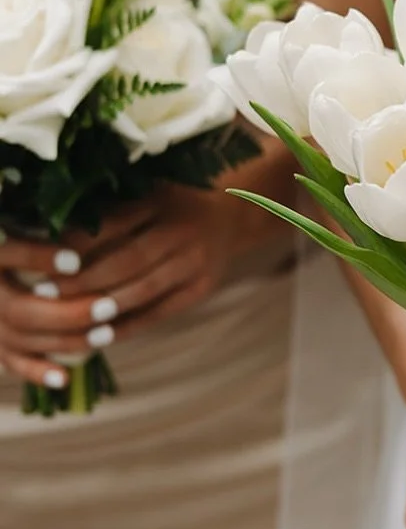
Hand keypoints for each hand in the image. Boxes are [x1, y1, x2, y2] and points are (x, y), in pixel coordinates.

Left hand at [0, 186, 234, 388]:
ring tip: (73, 316)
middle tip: (50, 293)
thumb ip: (115, 214)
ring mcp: (195, 262)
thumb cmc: (176, 205)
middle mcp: (181, 230)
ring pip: (144, 289)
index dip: (81, 245)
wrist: (232, 217)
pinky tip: (103, 333)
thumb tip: (62, 242)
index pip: (115, 224)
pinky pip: (160, 312)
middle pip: (128, 260)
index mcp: (163, 201)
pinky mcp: (202, 288)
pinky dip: (130, 325)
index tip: (50, 261)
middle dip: (86, 280)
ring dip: (105, 306)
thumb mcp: (149, 196)